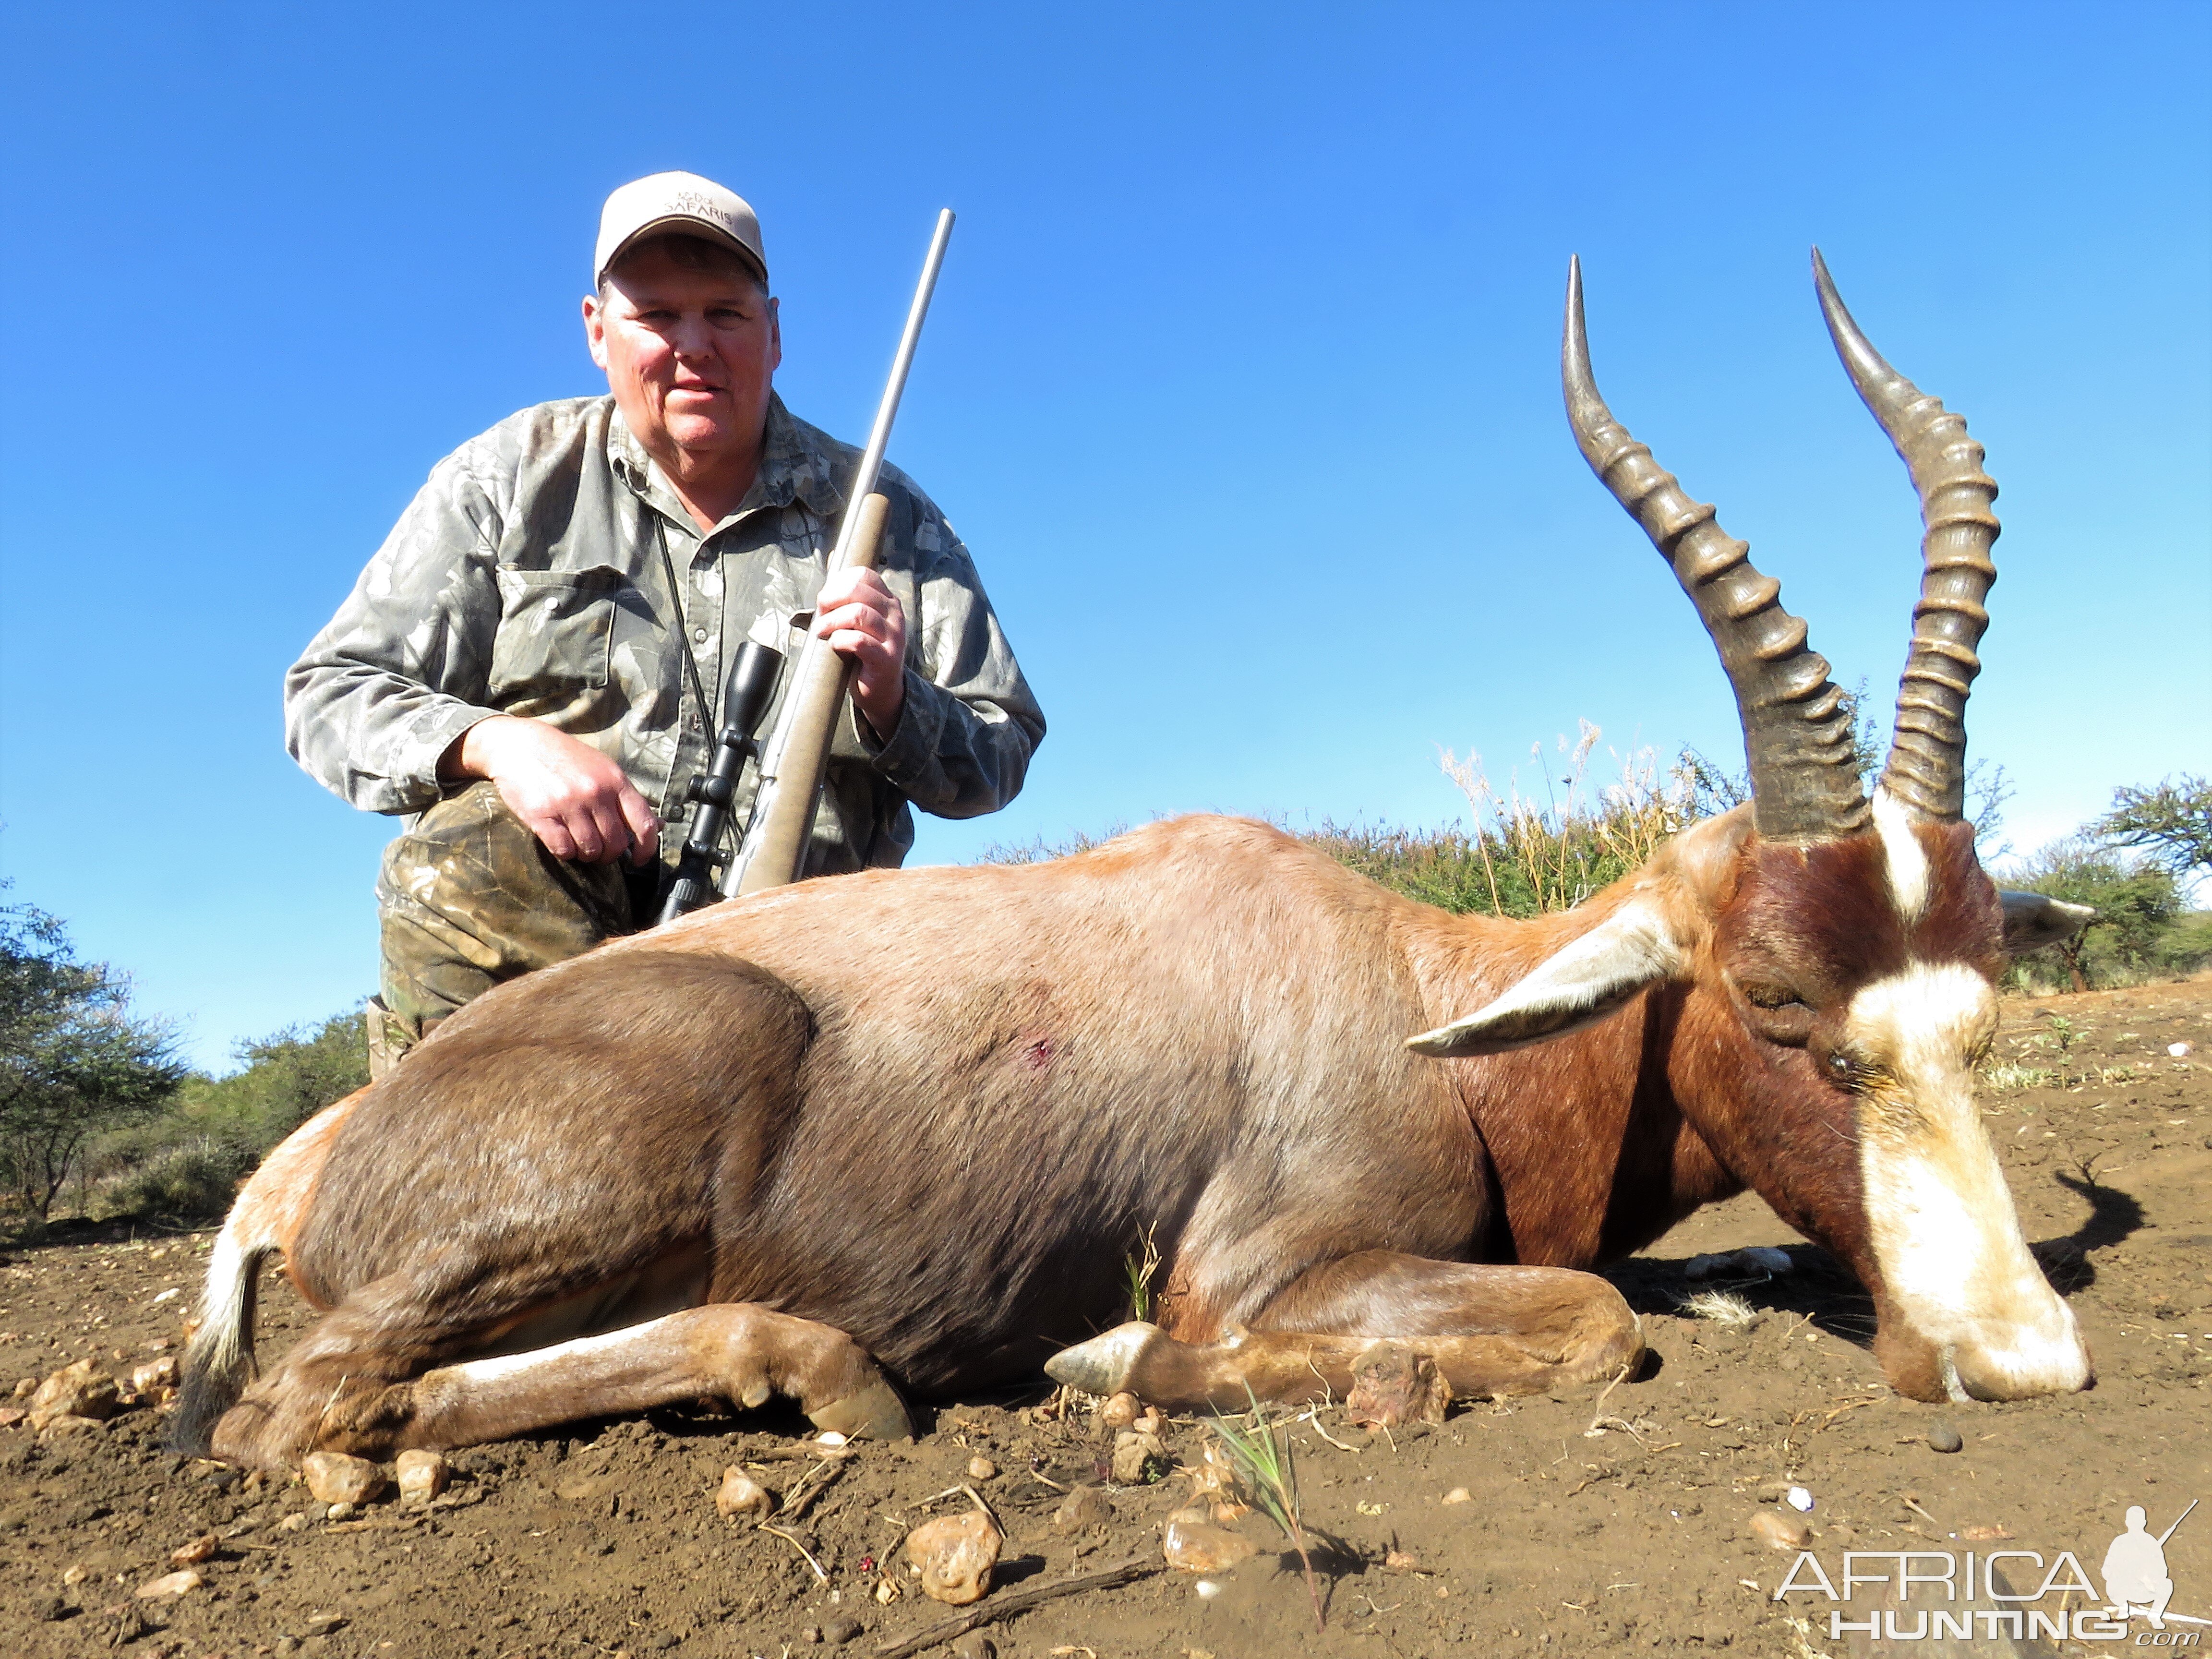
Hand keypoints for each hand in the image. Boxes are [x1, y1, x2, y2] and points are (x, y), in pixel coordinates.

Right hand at [441, 716, 660, 865]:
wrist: (518, 744)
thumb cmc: (565, 758)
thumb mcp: (603, 769)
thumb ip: (627, 798)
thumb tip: (660, 825)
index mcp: (616, 781)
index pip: (644, 824)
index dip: (647, 849)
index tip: (639, 859)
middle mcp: (595, 792)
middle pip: (615, 844)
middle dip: (609, 854)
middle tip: (598, 849)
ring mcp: (568, 804)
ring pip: (590, 850)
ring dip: (586, 855)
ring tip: (578, 844)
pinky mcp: (542, 814)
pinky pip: (563, 849)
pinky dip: (565, 852)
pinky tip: (561, 841)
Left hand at [814, 567, 907, 737]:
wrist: (881, 691)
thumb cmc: (864, 653)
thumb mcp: (856, 620)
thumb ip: (847, 594)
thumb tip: (833, 557)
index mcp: (887, 601)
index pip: (865, 575)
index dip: (838, 581)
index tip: (826, 599)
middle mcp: (894, 615)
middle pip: (858, 591)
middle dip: (830, 599)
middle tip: (819, 613)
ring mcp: (893, 637)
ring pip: (858, 614)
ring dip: (831, 621)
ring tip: (821, 631)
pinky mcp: (885, 659)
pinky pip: (860, 641)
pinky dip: (841, 640)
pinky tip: (835, 645)